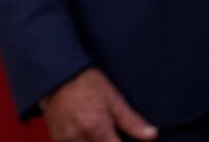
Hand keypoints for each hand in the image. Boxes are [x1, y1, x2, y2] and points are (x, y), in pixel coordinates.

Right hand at [42, 67, 157, 141]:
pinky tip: (87, 135)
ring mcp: (66, 139)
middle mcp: (79, 137)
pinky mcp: (57, 137)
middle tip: (112, 134)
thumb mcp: (113, 98)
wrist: (56, 73)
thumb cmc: (85, 82)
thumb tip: (152, 135)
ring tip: (99, 133)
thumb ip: (132, 121)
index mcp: (97, 129)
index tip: (126, 140)